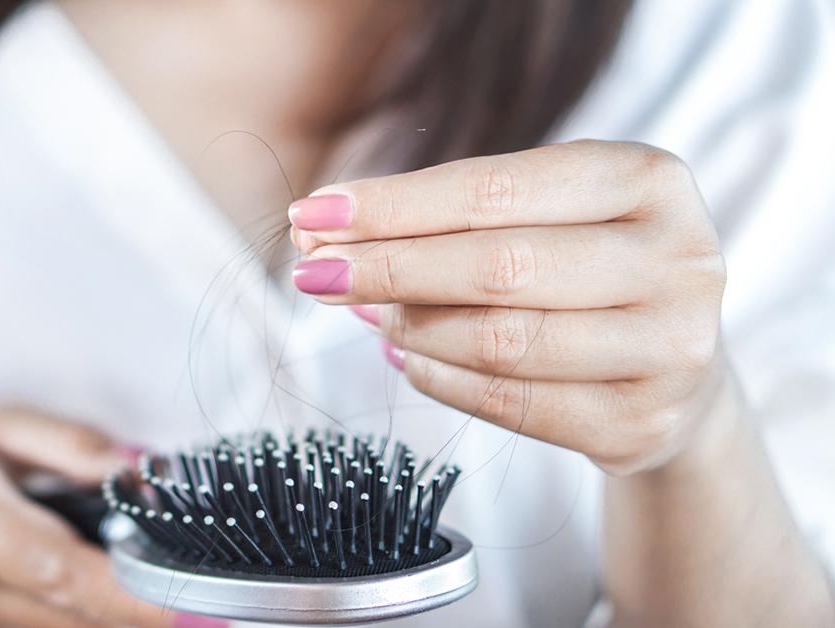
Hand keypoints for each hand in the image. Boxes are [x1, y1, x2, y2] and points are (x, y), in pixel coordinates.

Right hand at [0, 409, 181, 627]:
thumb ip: (62, 443)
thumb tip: (140, 467)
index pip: (62, 569)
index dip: (132, 594)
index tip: (187, 601)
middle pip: (65, 619)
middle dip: (130, 613)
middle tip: (180, 596)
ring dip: (97, 620)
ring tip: (128, 591)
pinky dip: (58, 625)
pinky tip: (76, 602)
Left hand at [289, 140, 729, 474]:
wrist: (679, 368)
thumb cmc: (589, 268)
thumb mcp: (548, 216)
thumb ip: (455, 219)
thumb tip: (327, 237)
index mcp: (649, 180)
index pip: (494, 190)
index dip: (393, 207)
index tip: (312, 216)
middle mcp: (678, 258)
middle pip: (497, 267)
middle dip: (387, 268)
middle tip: (312, 272)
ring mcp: (671, 347)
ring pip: (501, 341)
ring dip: (410, 327)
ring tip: (363, 313)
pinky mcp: (645, 422)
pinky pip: (514, 405)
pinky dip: (441, 379)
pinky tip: (403, 357)